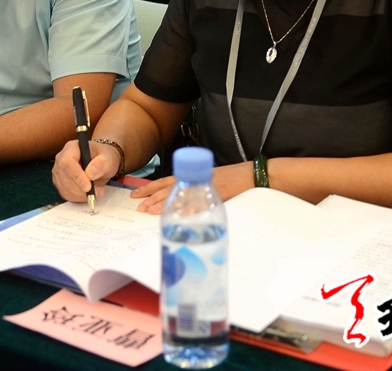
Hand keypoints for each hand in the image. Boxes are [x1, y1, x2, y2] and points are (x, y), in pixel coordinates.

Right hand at [52, 140, 120, 202]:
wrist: (101, 163)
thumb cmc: (104, 157)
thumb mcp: (108, 158)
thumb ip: (101, 163)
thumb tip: (90, 173)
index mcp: (72, 147)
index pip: (67, 162)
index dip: (76, 176)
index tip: (88, 186)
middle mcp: (61, 158)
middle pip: (64, 177)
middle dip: (81, 188)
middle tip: (98, 192)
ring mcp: (59, 171)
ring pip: (64, 188)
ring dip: (80, 194)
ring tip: (96, 192)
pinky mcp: (60, 182)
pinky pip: (65, 194)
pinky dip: (77, 198)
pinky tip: (87, 195)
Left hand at [131, 161, 255, 213]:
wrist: (254, 174)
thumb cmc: (234, 179)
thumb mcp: (210, 180)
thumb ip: (195, 189)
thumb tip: (181, 203)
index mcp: (193, 175)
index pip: (166, 181)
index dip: (151, 187)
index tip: (137, 193)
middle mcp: (195, 179)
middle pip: (168, 187)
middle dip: (151, 197)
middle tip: (138, 205)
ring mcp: (204, 187)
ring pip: (179, 195)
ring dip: (163, 204)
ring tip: (149, 211)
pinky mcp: (216, 195)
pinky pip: (199, 204)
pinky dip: (187, 211)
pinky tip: (176, 216)